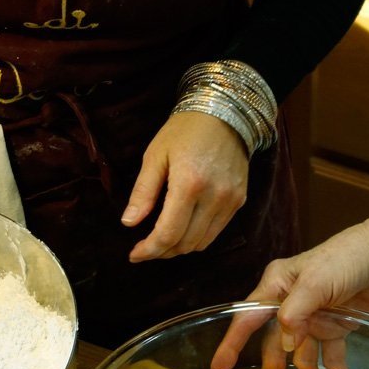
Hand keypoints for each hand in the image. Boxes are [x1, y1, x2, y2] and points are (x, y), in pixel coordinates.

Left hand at [123, 111, 249, 262]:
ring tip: (162, 241)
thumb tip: (128, 223)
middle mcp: (214, 197)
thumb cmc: (184, 131)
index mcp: (189, 184)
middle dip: (162, 252)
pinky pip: (216, 231)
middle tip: (145, 248)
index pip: (168, 233)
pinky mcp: (239, 201)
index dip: (149, 250)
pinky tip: (184, 229)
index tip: (134, 254)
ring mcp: (230, 201)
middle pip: (185, 243)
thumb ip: (143, 192)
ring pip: (202, 242)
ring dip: (180, 248)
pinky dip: (197, 237)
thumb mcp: (156, 155)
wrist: (225, 113)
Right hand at [211, 206, 368, 368]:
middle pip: (275, 339)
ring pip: (303, 350)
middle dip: (273, 366)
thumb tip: (285, 344)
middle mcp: (291, 301)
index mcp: (277, 284)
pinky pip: (331, 352)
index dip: (232, 342)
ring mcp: (315, 315)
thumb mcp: (315, 282)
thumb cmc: (346, 258)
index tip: (218, 366)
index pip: (248, 316)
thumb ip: (295, 313)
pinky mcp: (338, 324)